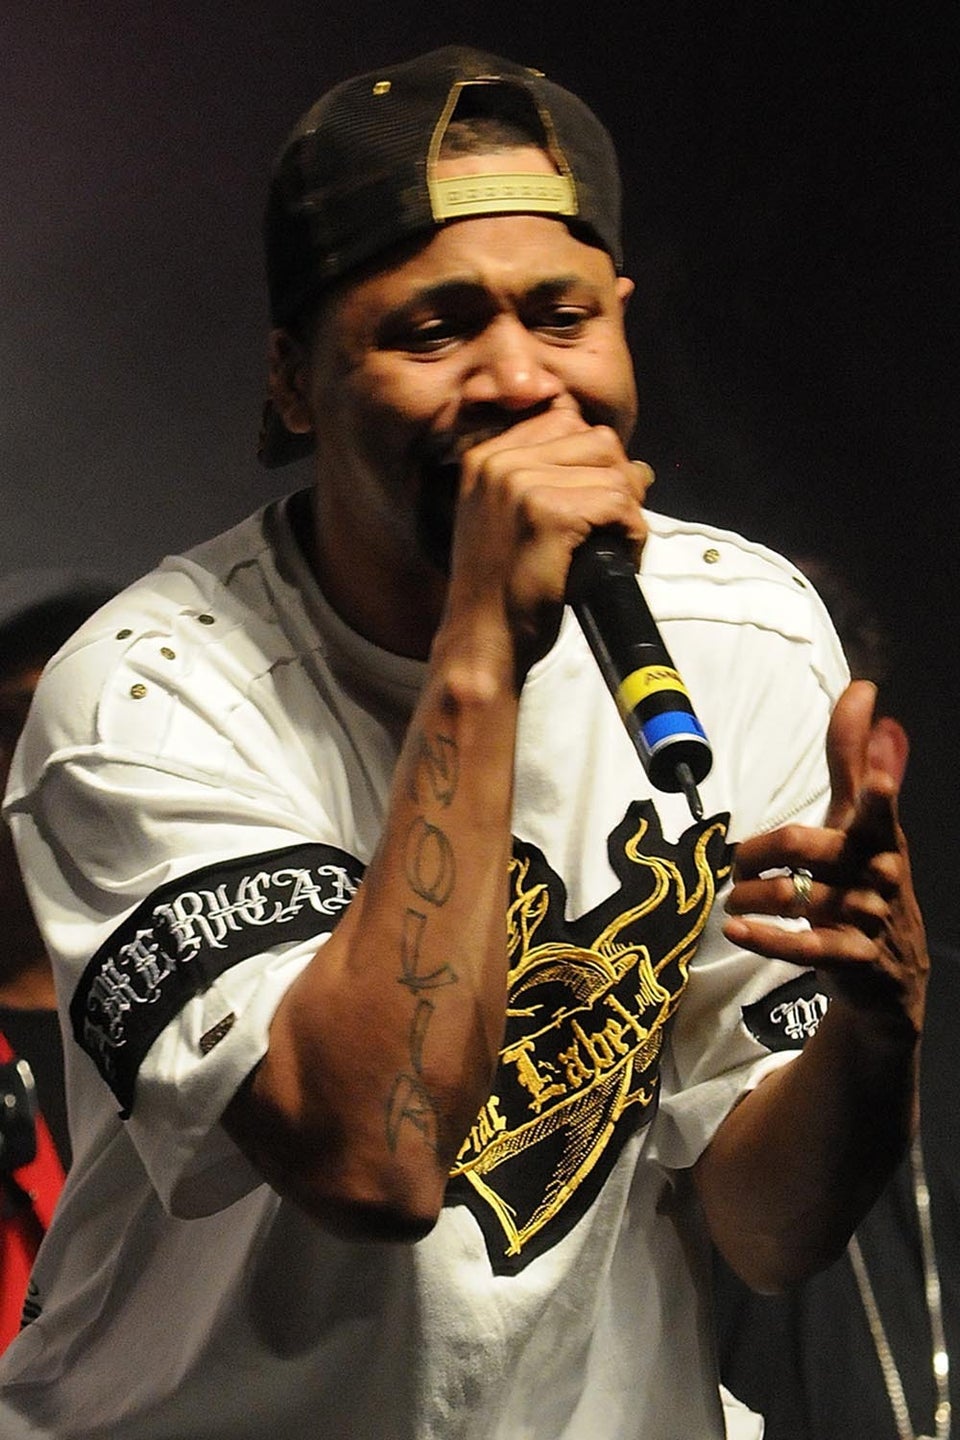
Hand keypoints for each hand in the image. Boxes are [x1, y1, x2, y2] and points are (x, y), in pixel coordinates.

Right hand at [447, 401, 652, 677]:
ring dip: (628, 510)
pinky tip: (617, 557)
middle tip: (613, 525)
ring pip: (614, 471)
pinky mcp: (547, 513)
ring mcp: (519, 484)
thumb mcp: (509, 519)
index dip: (595, 459)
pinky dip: (631, 533)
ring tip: (613, 545)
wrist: (482, 640)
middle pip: (597, 439)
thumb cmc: (504, 589)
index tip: (595, 501)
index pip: (565, 419)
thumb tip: (636, 465)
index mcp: (485, 456)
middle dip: (619, 479)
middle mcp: (498, 461)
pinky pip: (618, 503)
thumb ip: (551, 481)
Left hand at [723, 681, 927, 1034]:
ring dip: (749, 896)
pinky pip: (801, 947)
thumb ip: (854, 760)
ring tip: (736, 899)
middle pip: (800, 845)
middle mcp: (879, 873)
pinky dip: (763, 937)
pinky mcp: (853, 959)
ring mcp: (868, 918)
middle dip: (755, 852)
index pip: (877, 805)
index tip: (875, 765)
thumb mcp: (859, 823)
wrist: (888, 977)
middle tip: (739, 866)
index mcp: (879, 835)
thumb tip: (865, 693)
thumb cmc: (863, 882)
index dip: (878, 785)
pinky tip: (736, 929)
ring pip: (790, 895)